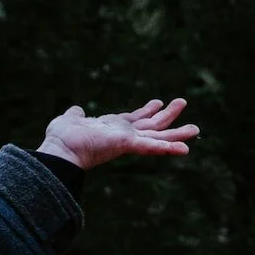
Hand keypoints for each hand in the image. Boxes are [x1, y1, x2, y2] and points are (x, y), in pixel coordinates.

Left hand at [39, 98, 197, 169]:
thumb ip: (76, 115)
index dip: (146, 111)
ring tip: (195, 129)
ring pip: (158, 136)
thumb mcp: (70, 119)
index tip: (157, 102)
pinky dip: (168, 148)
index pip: (134, 119)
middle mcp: (123, 135)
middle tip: (183, 103)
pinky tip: (186, 149)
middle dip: (168, 115)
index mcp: (112, 128)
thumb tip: (76, 110)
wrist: (59, 151)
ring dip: (176, 133)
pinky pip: (152, 146)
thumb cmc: (61, 138)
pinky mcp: (128, 145)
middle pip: (151, 126)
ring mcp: (127, 141)